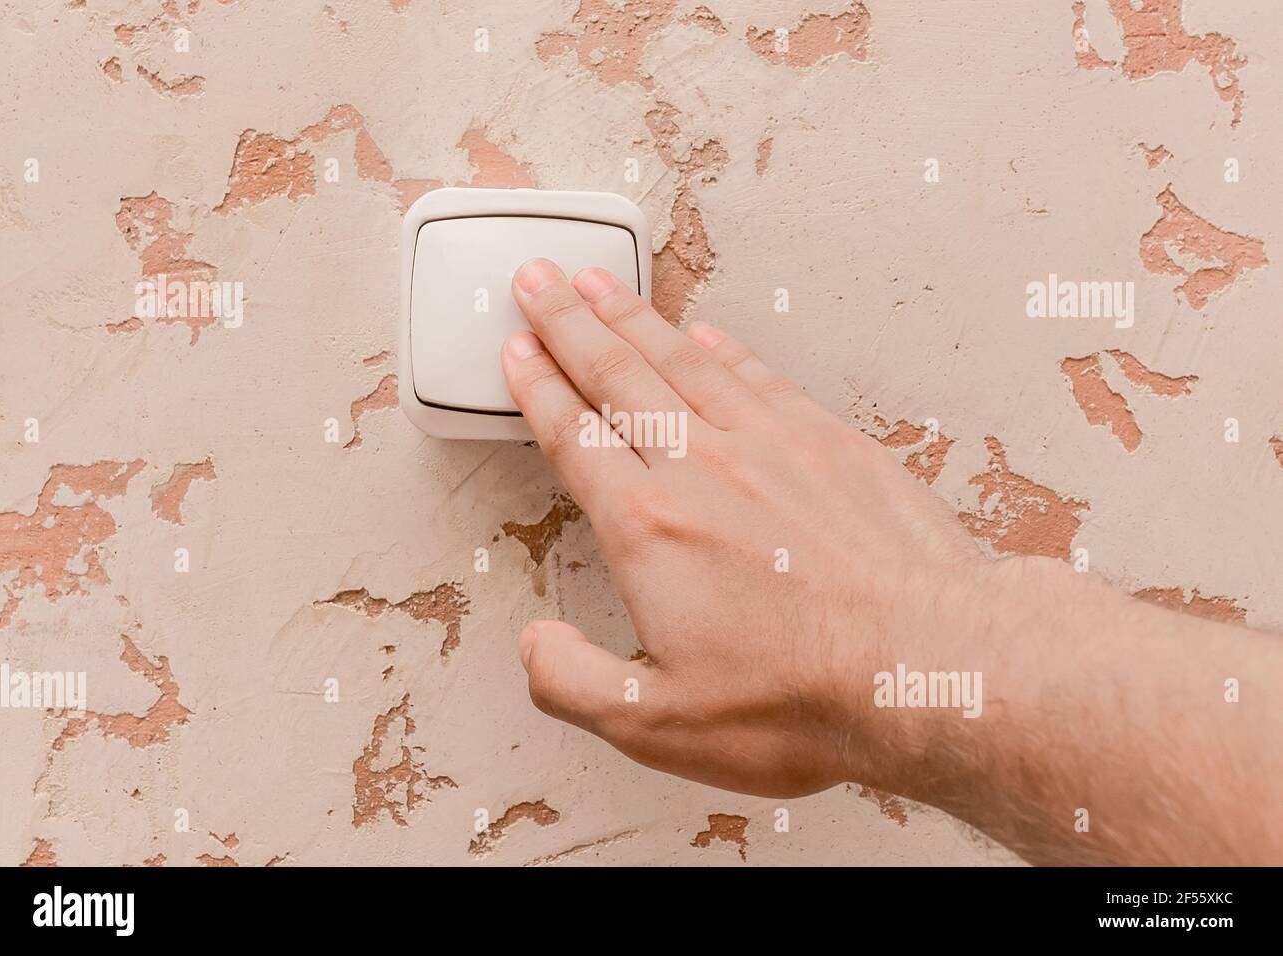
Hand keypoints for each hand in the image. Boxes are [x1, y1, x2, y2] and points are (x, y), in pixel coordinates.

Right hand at [499, 257, 987, 798]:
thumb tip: (536, 647)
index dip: (538, 388)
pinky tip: (705, 335)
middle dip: (570, 323)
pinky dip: (723, 349)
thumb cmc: (805, 697)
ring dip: (635, 318)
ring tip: (602, 285)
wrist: (929, 665)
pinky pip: (759, 376)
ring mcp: (773, 446)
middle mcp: (705, 469)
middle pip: (619, 376)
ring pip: (684, 362)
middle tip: (540, 281)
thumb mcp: (659, 722)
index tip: (518, 352)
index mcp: (649, 528)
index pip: (575, 437)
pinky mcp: (832, 444)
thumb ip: (575, 682)